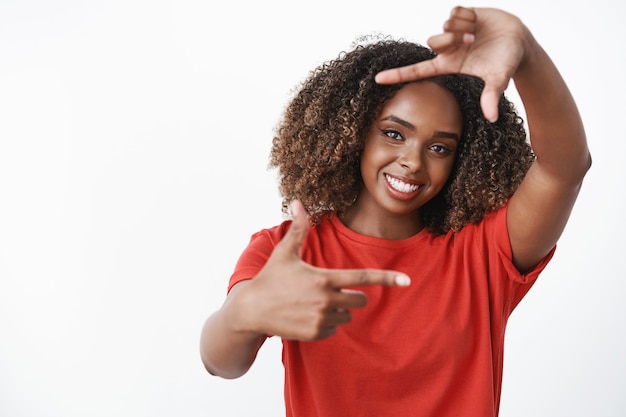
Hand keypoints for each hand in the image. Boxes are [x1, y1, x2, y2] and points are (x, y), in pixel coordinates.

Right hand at [239, 200, 410, 340]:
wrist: (251, 310)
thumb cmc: (270, 278)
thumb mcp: (285, 252)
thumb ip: (298, 229)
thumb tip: (298, 202)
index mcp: (324, 278)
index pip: (362, 278)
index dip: (387, 278)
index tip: (407, 280)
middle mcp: (326, 300)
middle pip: (360, 300)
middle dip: (352, 296)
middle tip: (329, 292)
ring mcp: (321, 319)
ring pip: (346, 317)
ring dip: (336, 311)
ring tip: (310, 304)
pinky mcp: (315, 334)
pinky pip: (333, 330)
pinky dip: (324, 325)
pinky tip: (305, 317)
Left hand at [375, 6, 529, 121]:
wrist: (519, 40)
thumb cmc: (506, 62)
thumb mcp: (498, 78)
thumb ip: (491, 96)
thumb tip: (491, 117)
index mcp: (448, 64)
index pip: (418, 71)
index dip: (398, 75)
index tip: (377, 79)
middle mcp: (447, 48)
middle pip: (432, 41)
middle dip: (452, 39)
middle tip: (471, 41)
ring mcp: (452, 31)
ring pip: (444, 25)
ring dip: (463, 27)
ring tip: (478, 33)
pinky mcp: (460, 15)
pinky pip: (455, 11)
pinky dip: (469, 16)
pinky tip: (478, 22)